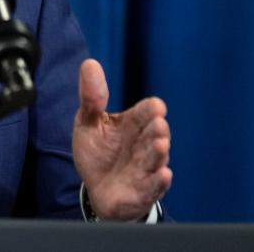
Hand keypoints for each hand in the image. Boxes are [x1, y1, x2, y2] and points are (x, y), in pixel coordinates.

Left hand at [72, 59, 171, 219]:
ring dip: (159, 153)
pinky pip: (154, 186)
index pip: (145, 113)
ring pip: (156, 159)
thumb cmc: (97, 152)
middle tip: (158, 125)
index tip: (155, 106)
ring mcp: (145, 168)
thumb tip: (89, 63)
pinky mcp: (143, 190)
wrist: (97, 189)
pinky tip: (164, 174)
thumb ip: (91, 97)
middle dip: (156, 130)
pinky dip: (159, 181)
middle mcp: (144, 144)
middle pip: (154, 134)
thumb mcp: (88, 122)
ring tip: (161, 144)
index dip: (150, 110)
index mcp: (133, 124)